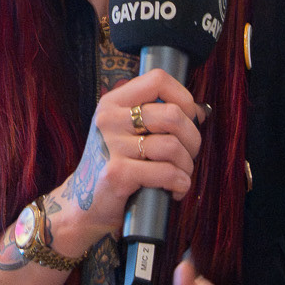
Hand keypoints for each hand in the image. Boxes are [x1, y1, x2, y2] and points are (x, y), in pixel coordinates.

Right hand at [46, 68, 203, 256]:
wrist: (85, 205)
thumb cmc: (117, 165)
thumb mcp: (128, 133)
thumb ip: (158, 117)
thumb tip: (200, 111)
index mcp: (113, 103)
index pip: (158, 79)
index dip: (183, 98)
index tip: (188, 118)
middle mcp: (109, 120)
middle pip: (172, 115)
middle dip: (192, 139)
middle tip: (188, 154)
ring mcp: (111, 146)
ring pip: (172, 146)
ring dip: (187, 166)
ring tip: (180, 175)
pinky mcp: (117, 174)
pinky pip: (166, 172)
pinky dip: (180, 183)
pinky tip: (175, 190)